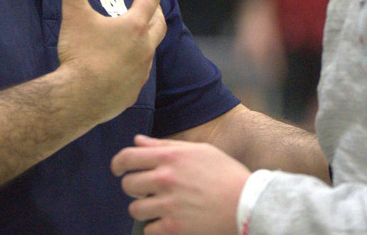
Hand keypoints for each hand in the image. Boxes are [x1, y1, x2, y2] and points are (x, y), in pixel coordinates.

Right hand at [54, 0, 165, 122]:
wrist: (78, 99)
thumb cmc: (79, 55)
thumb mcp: (74, 15)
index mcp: (133, 27)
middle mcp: (143, 49)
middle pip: (158, 25)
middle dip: (156, 11)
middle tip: (152, 4)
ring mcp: (140, 72)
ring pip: (150, 51)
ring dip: (148, 39)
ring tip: (140, 35)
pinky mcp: (132, 92)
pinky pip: (139, 74)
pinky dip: (136, 65)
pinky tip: (126, 67)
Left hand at [111, 135, 250, 234]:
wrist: (248, 204)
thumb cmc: (225, 174)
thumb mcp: (198, 150)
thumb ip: (164, 145)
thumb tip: (137, 141)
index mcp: (170, 156)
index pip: (127, 158)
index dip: (118, 164)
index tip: (119, 170)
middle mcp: (165, 178)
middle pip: (128, 184)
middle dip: (134, 188)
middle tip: (147, 191)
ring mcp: (168, 204)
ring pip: (135, 209)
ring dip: (144, 209)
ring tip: (158, 208)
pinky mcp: (174, 228)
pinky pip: (148, 230)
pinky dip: (154, 228)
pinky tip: (167, 222)